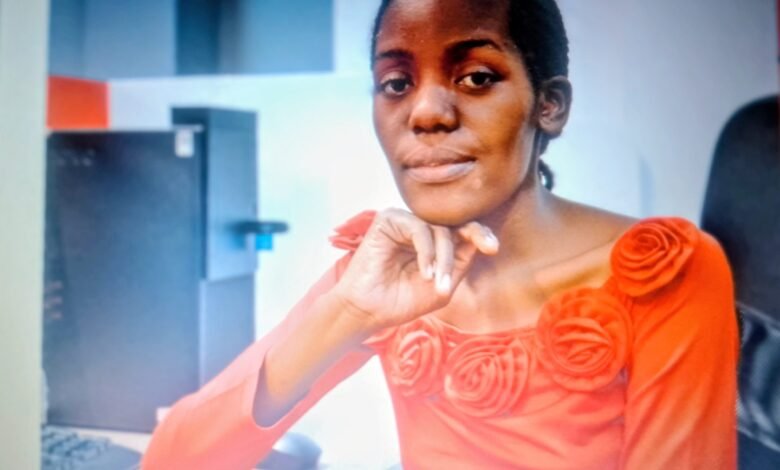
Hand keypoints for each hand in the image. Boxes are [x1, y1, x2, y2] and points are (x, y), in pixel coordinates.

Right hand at [332, 208, 498, 330]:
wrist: (369, 312)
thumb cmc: (403, 301)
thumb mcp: (443, 286)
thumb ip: (460, 263)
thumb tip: (480, 240)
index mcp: (434, 241)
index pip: (463, 229)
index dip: (480, 234)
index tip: (493, 248)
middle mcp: (421, 228)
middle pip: (454, 228)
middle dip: (454, 257)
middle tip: (446, 286)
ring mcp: (405, 222)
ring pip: (438, 229)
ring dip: (441, 257)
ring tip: (433, 282)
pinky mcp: (389, 219)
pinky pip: (419, 227)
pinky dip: (426, 250)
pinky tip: (423, 272)